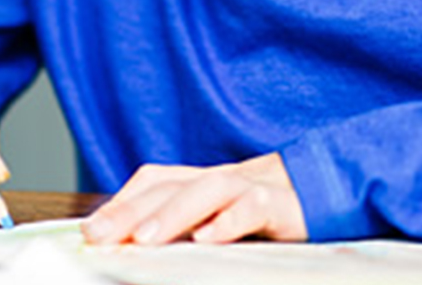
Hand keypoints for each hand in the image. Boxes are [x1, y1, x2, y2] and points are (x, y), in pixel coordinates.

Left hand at [81, 152, 306, 245]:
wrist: (330, 189)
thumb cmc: (268, 213)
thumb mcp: (219, 217)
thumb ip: (185, 224)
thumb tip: (135, 244)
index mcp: (202, 180)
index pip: (155, 180)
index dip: (122, 200)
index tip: (91, 228)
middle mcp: (222, 178)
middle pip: (171, 185)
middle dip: (131, 209)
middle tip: (99, 235)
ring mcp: (253, 187)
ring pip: (208, 189)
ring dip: (173, 213)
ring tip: (144, 240)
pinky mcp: (283, 205)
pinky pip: (253, 208)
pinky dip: (229, 221)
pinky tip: (208, 240)